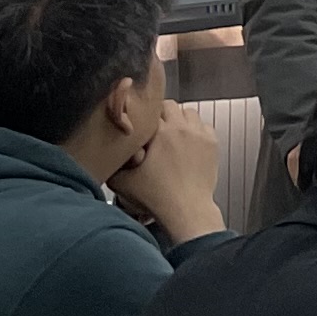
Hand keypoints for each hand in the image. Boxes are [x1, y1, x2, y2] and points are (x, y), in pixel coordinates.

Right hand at [115, 110, 224, 241]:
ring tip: (171, 132)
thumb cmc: (158, 197)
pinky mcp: (212, 145)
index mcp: (161, 133)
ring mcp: (200, 136)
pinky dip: (197, 129)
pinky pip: (205, 126)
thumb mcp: (122, 182)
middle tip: (154, 126)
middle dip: (161, 114)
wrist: (186, 209)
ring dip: (180, 119)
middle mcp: (182, 129)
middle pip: (170, 106)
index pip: (150, 109)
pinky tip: (188, 141)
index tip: (139, 122)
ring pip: (189, 113)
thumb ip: (110, 166)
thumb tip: (104, 157)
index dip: (142, 115)